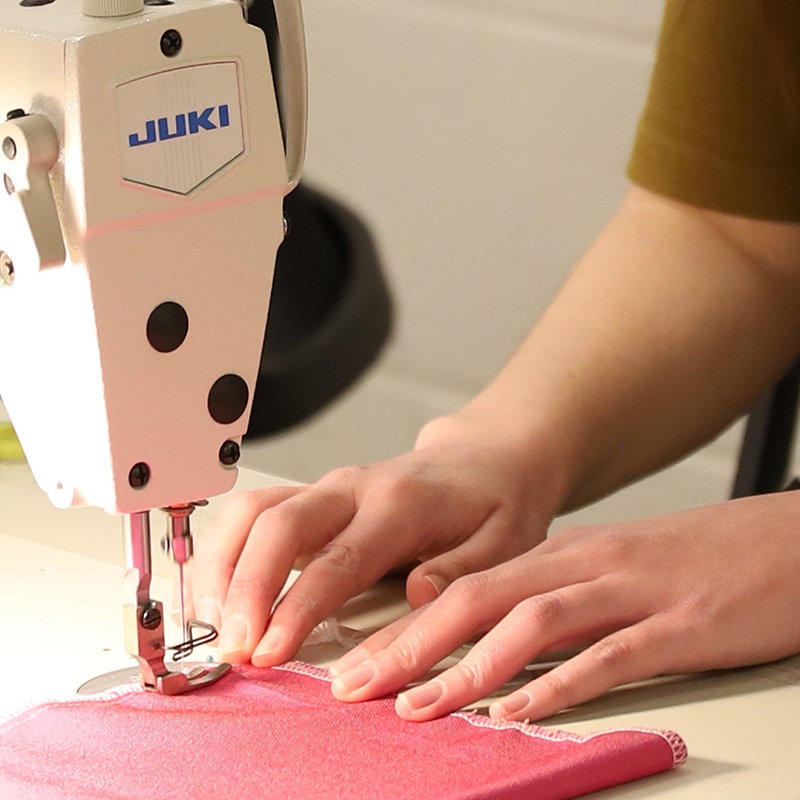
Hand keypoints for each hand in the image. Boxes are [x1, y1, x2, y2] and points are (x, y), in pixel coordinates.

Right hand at [189, 413, 567, 665]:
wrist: (485, 458)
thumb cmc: (494, 502)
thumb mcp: (504, 543)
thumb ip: (460, 573)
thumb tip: (415, 597)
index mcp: (399, 503)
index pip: (336, 557)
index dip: (294, 606)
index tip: (267, 651)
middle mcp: (352, 487)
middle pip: (276, 524)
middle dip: (242, 587)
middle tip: (231, 648)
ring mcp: (327, 488)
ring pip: (253, 512)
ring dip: (222, 567)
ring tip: (213, 627)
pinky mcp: (314, 497)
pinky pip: (254, 514)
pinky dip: (226, 552)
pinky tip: (218, 596)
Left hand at [328, 491, 799, 721]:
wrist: (786, 539)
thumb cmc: (696, 559)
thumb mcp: (612, 566)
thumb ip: (555, 589)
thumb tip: (497, 627)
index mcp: (564, 553)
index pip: (464, 584)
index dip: (404, 622)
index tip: (356, 658)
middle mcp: (584, 565)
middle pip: (478, 599)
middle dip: (409, 643)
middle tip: (355, 685)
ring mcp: (630, 593)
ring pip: (530, 622)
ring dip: (466, 667)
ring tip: (415, 707)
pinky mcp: (680, 625)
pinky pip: (609, 656)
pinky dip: (558, 684)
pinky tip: (519, 712)